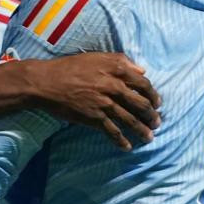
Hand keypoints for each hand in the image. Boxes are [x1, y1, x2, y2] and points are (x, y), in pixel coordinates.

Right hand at [28, 53, 160, 150]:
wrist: (46, 82)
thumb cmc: (71, 67)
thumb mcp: (97, 57)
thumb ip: (122, 61)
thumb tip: (142, 69)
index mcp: (117, 69)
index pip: (143, 84)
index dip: (153, 95)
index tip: (157, 103)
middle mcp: (113, 86)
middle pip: (140, 103)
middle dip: (151, 115)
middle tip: (157, 123)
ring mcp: (104, 103)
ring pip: (130, 119)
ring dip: (141, 130)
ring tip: (149, 138)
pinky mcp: (94, 117)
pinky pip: (112, 131)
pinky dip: (121, 141)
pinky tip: (127, 146)